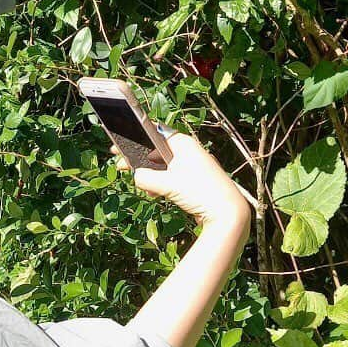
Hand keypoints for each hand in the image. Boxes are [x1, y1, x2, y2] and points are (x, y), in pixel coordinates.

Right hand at [114, 131, 251, 229]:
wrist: (227, 214)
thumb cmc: (200, 192)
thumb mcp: (167, 184)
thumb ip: (146, 178)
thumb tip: (136, 176)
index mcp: (183, 144)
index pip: (155, 132)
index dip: (136, 137)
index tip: (120, 144)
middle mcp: (189, 152)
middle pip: (157, 150)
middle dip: (140, 159)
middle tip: (121, 165)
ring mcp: (192, 166)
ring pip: (164, 166)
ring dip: (150, 174)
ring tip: (139, 183)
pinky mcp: (194, 181)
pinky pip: (172, 177)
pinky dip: (161, 183)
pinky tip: (153, 193)